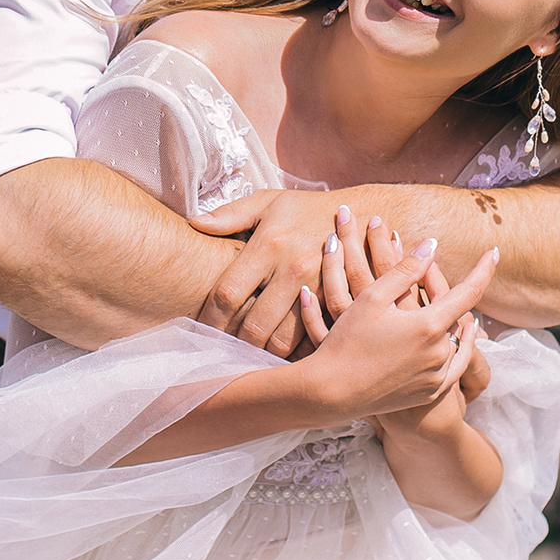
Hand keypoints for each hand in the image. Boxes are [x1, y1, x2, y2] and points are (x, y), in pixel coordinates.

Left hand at [191, 189, 345, 356]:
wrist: (364, 213)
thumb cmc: (307, 210)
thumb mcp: (268, 202)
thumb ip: (230, 214)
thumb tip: (194, 223)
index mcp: (269, 245)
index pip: (228, 294)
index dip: (209, 319)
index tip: (201, 332)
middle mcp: (293, 270)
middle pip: (253, 326)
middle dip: (233, 345)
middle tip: (222, 352)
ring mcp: (318, 290)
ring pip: (282, 342)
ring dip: (262, 355)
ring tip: (248, 358)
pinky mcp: (337, 304)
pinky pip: (310, 342)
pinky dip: (293, 355)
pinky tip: (280, 356)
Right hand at [293, 235, 499, 421]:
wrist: (333, 391)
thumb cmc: (348, 340)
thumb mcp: (373, 297)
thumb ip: (406, 270)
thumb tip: (432, 246)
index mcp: (429, 326)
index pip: (469, 292)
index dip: (484, 270)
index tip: (494, 252)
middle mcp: (440, 353)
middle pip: (457, 315)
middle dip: (448, 295)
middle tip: (431, 278)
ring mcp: (437, 376)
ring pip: (454, 339)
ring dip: (450, 322)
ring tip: (441, 305)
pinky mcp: (431, 392)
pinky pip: (454, 365)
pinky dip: (456, 348)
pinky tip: (457, 338)